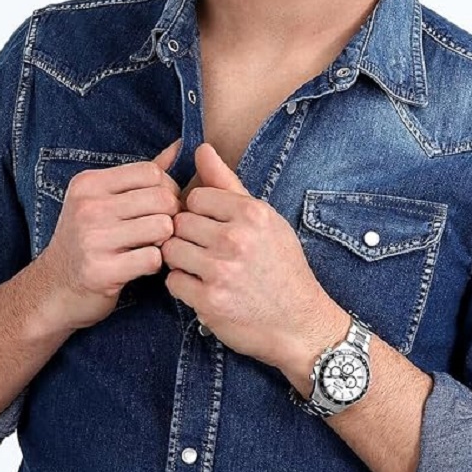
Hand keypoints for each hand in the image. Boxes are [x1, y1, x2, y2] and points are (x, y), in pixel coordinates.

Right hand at [37, 138, 181, 331]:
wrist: (54, 287)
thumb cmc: (87, 239)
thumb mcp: (103, 199)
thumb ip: (141, 174)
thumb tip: (180, 146)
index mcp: (89, 184)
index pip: (152, 172)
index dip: (167, 189)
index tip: (160, 206)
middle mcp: (88, 207)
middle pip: (162, 198)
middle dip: (170, 215)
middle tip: (159, 230)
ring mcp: (93, 238)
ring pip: (162, 227)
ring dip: (164, 241)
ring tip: (149, 247)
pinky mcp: (101, 271)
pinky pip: (154, 258)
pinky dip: (155, 264)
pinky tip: (140, 265)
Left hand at [162, 143, 343, 371]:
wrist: (300, 323)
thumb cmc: (281, 266)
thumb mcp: (264, 218)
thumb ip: (228, 183)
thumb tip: (201, 148)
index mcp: (251, 213)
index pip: (196, 196)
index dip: (200, 213)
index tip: (213, 227)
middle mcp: (236, 238)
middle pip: (179, 223)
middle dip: (188, 237)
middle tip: (207, 251)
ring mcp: (221, 270)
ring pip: (171, 250)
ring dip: (181, 261)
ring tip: (203, 269)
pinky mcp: (209, 300)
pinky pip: (173, 282)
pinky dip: (184, 286)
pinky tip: (204, 288)